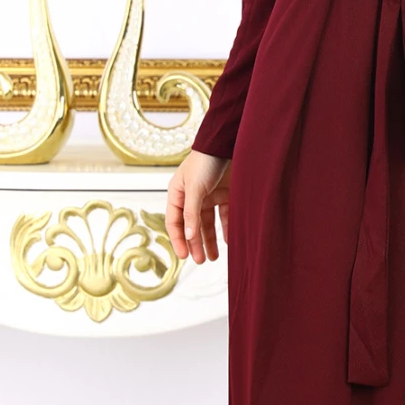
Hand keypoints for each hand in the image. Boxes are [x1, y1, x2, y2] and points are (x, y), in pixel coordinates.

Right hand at [166, 150, 230, 264]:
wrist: (227, 143)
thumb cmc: (205, 161)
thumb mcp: (195, 188)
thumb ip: (191, 213)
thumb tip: (188, 236)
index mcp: (178, 194)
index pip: (174, 222)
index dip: (178, 240)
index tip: (184, 257)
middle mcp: (192, 197)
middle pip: (192, 226)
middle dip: (195, 244)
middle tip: (201, 261)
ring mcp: (209, 196)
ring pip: (208, 224)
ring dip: (210, 240)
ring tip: (214, 258)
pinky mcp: (226, 194)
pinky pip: (225, 216)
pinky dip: (227, 228)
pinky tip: (230, 242)